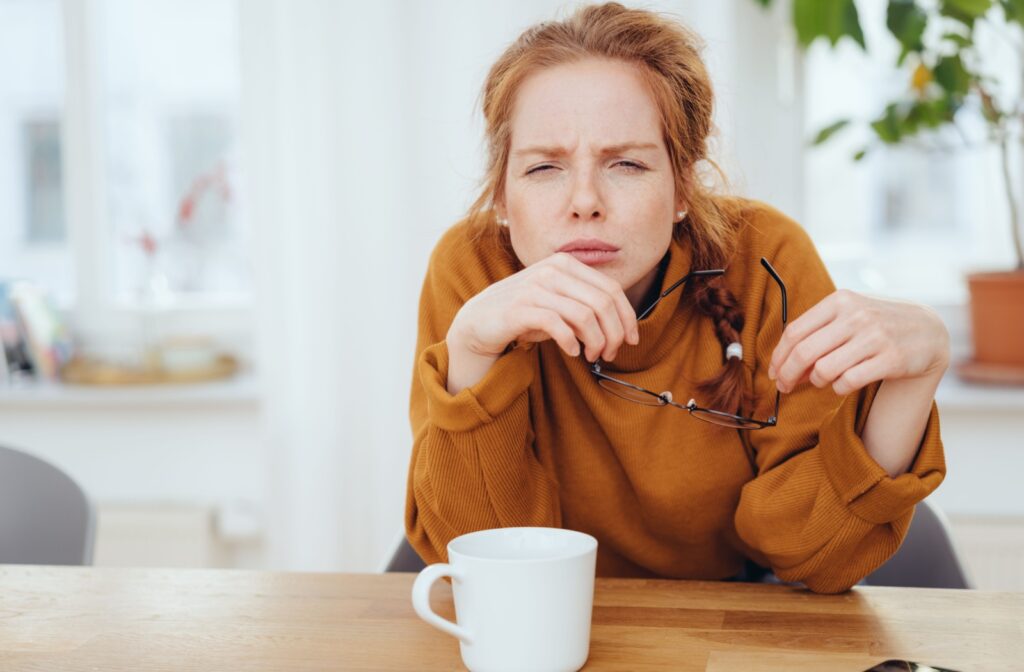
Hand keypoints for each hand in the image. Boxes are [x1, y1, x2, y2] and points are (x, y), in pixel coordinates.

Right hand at [448, 252, 638, 363]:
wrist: (480, 321)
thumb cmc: (525, 315)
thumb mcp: (559, 303)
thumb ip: (586, 306)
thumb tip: (620, 328)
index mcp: (565, 264)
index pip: (612, 289)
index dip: (627, 318)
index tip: (631, 340)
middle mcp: (552, 270)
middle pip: (603, 303)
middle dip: (614, 333)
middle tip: (610, 354)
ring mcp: (535, 287)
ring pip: (585, 316)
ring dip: (596, 342)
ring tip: (592, 356)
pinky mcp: (521, 308)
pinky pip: (559, 326)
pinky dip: (572, 343)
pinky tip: (572, 352)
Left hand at [767, 289, 949, 395]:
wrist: (928, 331)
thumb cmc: (877, 325)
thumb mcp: (849, 315)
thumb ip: (817, 334)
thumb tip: (784, 365)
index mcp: (840, 301)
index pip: (794, 332)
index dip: (778, 357)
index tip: (774, 372)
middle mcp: (856, 316)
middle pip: (803, 352)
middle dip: (788, 374)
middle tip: (785, 387)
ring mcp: (875, 337)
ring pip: (824, 370)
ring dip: (816, 381)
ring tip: (821, 380)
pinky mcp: (891, 359)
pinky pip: (848, 382)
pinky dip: (838, 388)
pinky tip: (842, 384)